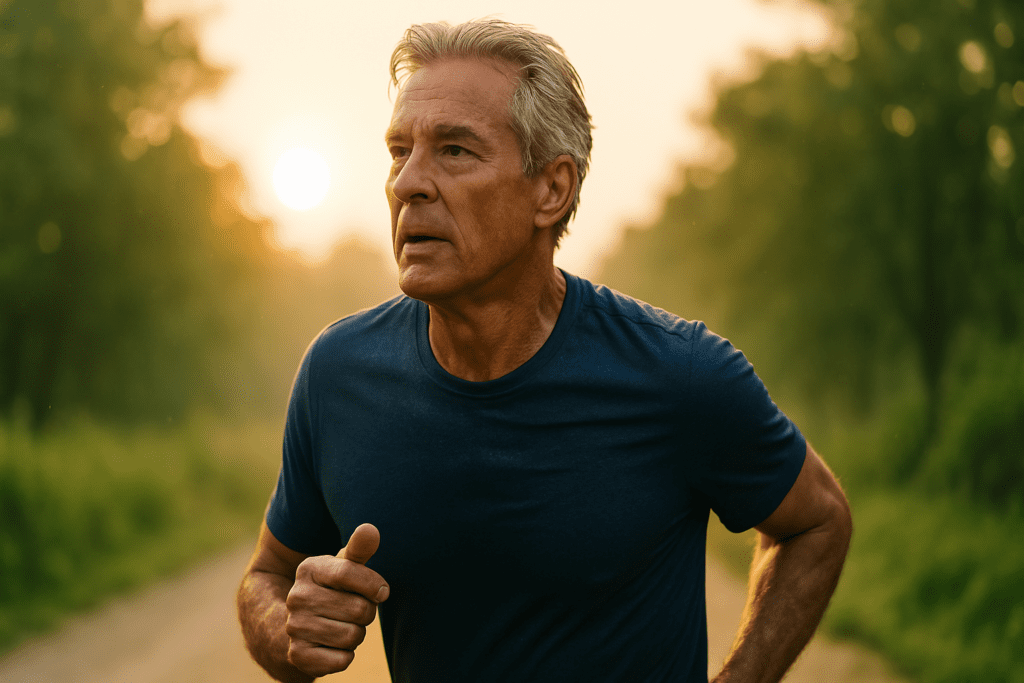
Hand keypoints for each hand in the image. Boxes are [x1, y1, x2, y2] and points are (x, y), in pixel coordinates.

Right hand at [284, 523, 389, 676]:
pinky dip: (346, 656)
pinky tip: (333, 645)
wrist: (298, 626)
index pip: (349, 572)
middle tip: (354, 611)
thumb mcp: (344, 567)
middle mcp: (296, 597)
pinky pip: (343, 660)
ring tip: (343, 626)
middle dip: (366, 612)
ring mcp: (295, 627)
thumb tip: (370, 529)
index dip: (373, 585)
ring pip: (353, 636)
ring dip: (356, 634)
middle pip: (359, 609)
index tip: (381, 591)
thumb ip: (359, 549)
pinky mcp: (298, 656)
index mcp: (309, 569)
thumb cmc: (332, 590)